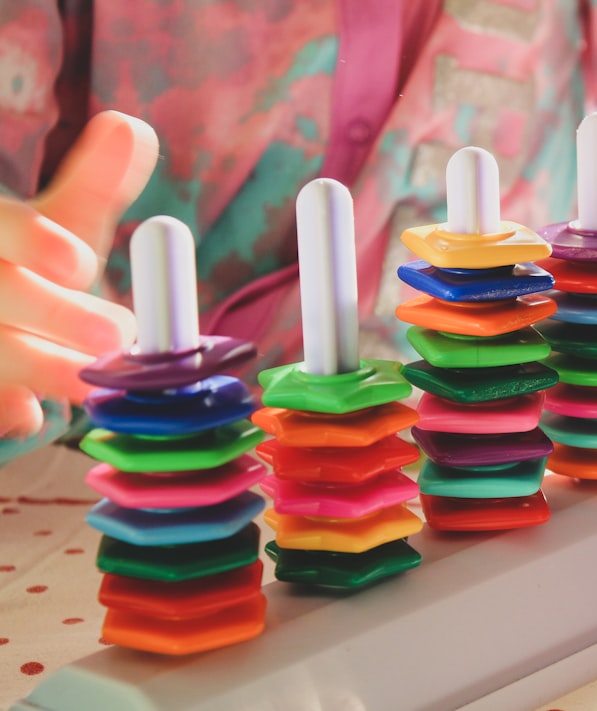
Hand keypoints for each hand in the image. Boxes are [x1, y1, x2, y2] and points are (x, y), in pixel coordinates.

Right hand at [0, 111, 158, 436]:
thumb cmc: (26, 268)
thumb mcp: (55, 225)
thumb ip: (95, 183)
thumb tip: (133, 128)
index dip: (30, 238)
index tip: (82, 263)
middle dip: (53, 314)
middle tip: (117, 335)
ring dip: (35, 368)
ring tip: (94, 385)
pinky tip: (28, 417)